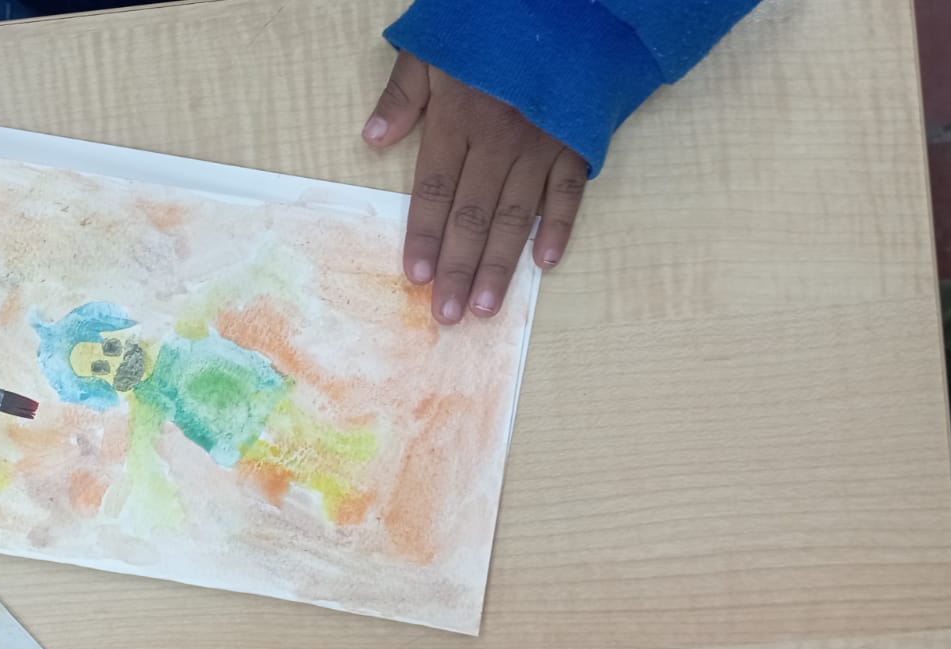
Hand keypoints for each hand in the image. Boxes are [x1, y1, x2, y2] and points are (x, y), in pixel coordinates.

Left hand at [364, 51, 587, 323]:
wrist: (569, 3)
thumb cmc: (491, 26)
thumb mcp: (433, 47)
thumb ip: (403, 94)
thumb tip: (373, 139)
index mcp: (458, 118)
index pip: (434, 189)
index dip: (424, 234)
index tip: (415, 276)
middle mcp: (499, 139)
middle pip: (473, 214)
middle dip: (459, 268)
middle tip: (448, 315)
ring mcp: (542, 143)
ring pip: (517, 214)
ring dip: (500, 264)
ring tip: (486, 307)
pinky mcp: (577, 141)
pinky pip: (568, 191)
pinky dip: (559, 227)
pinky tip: (546, 263)